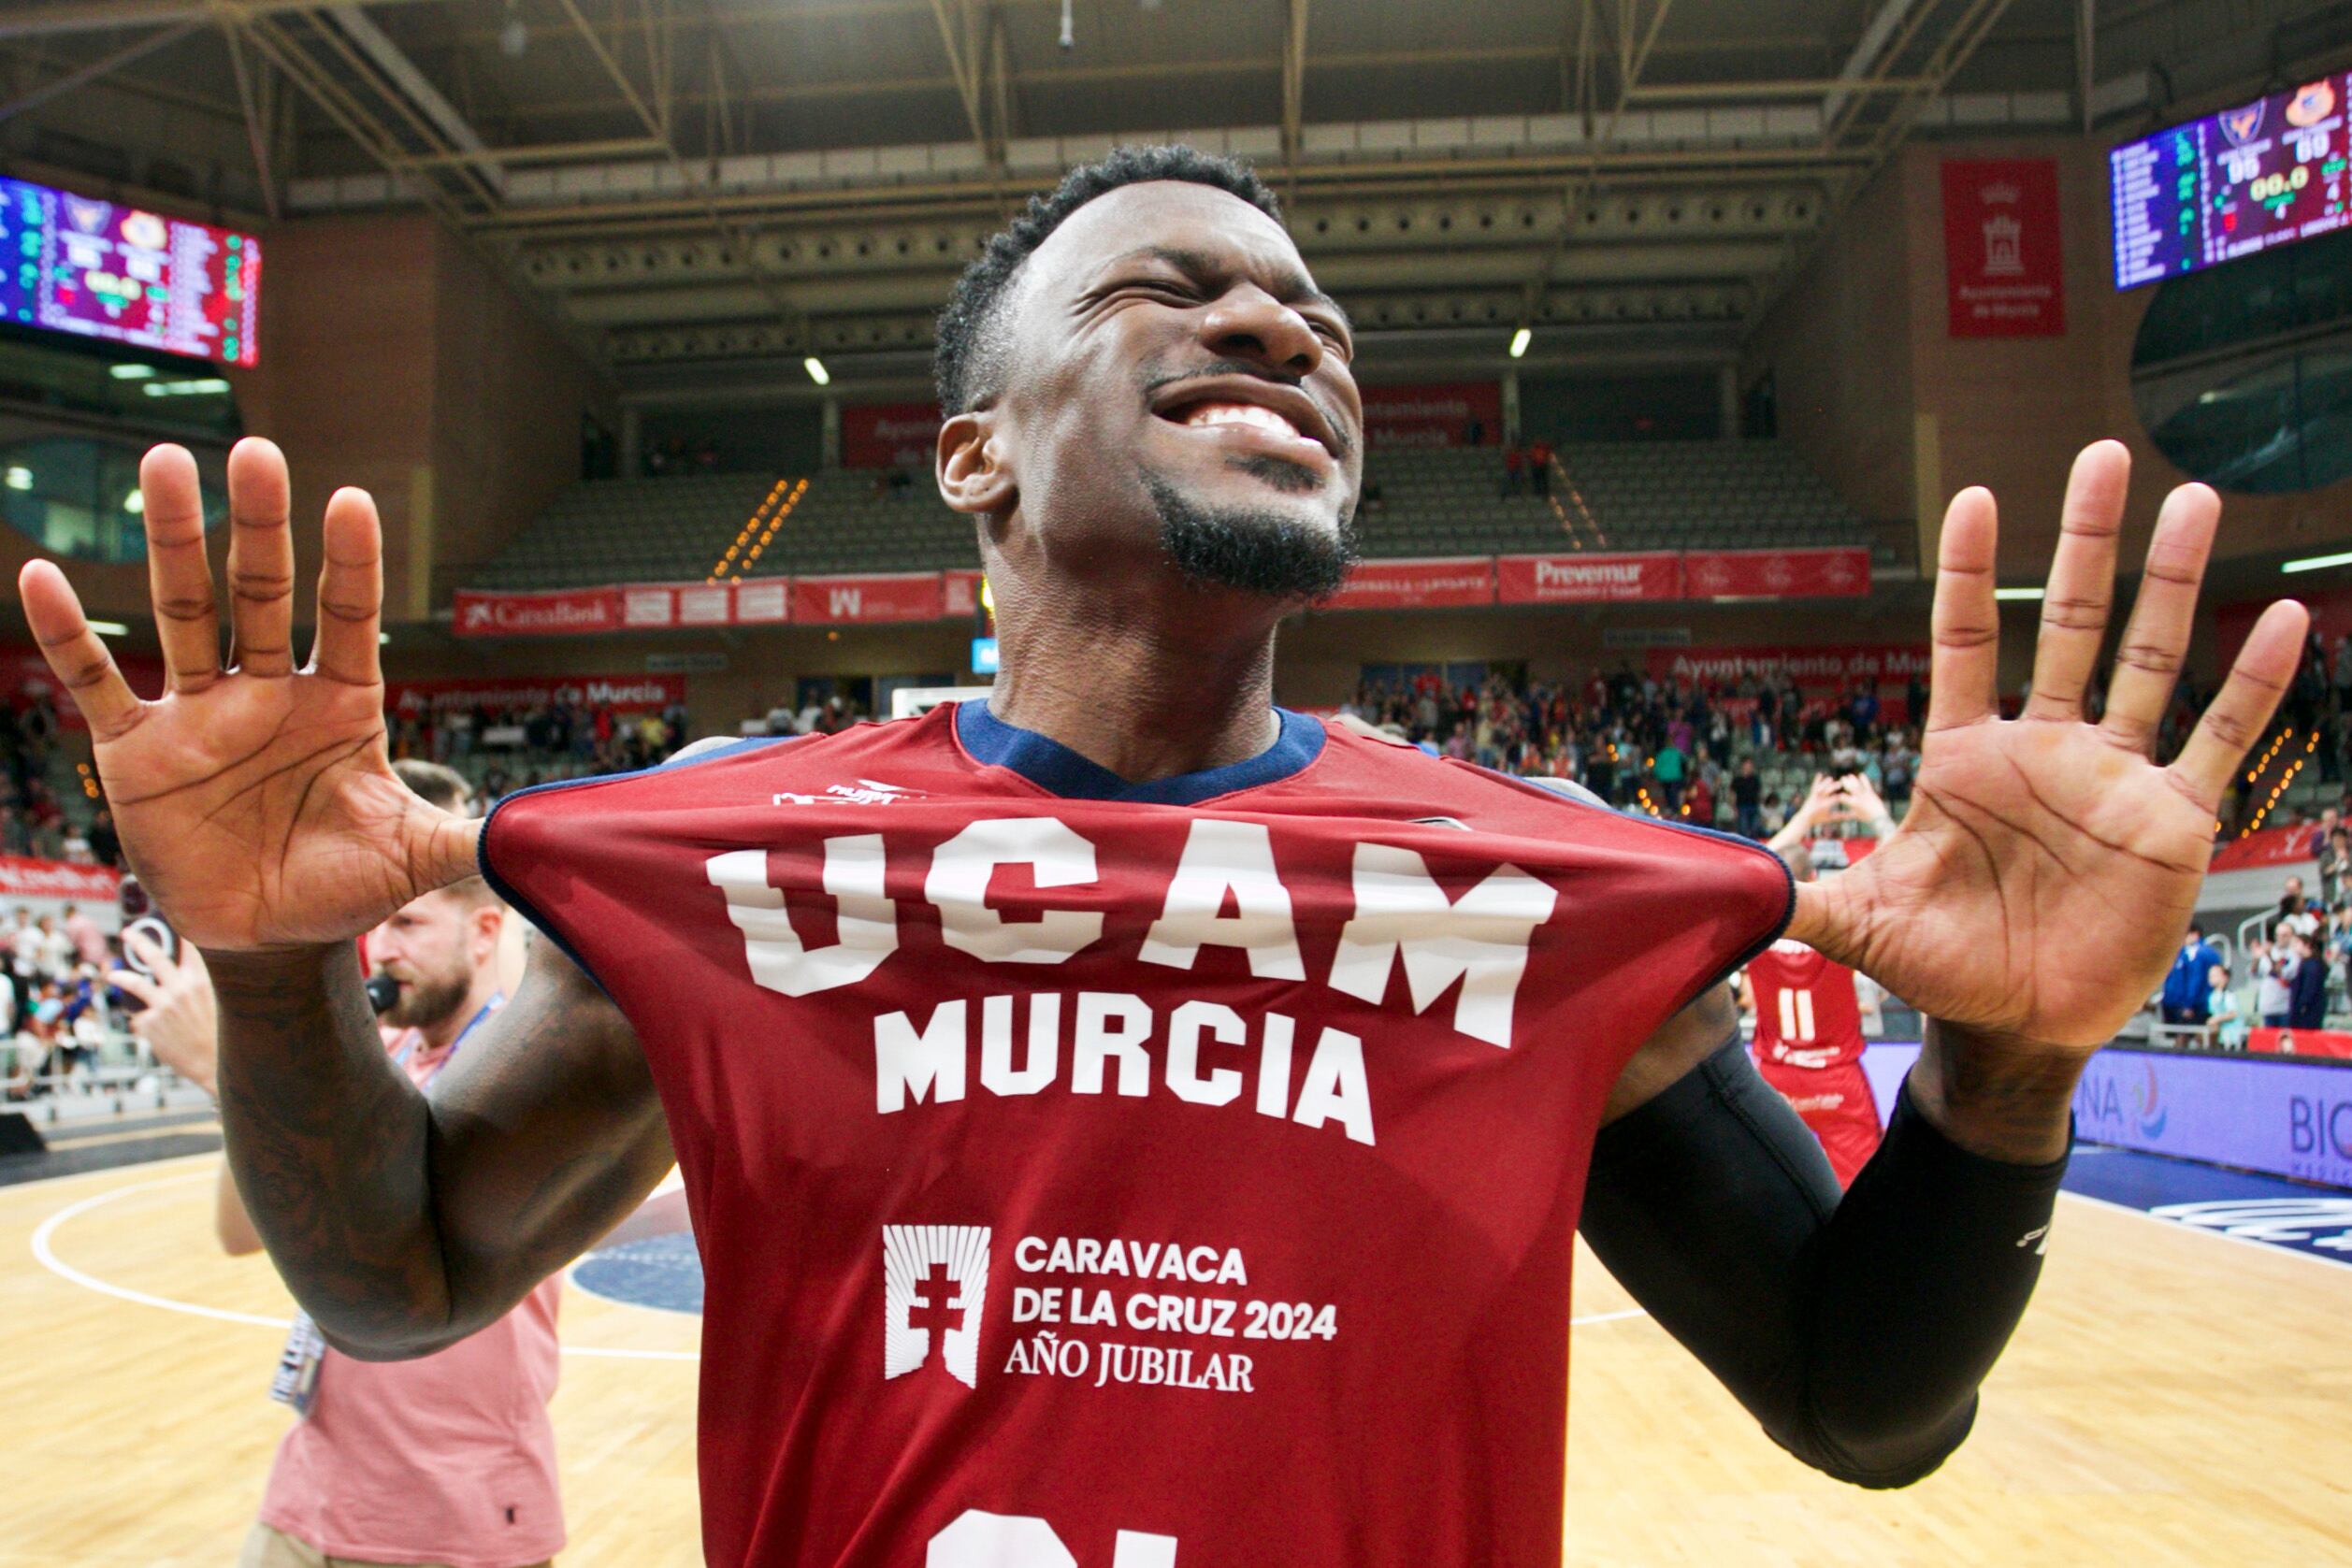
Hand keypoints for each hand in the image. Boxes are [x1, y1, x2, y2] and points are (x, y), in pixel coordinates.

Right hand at [15, 440, 477, 950]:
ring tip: (164, 462)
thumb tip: (545, 839)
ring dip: (174, 542)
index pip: (349, 617)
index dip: (351, 564)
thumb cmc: (345, 883)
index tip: (354, 501)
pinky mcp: (137, 750)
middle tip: (256, 450)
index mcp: (341, 703)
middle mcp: (270, 691)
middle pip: (264, 593)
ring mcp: (201, 712)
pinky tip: (42, 576)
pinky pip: (97, 682)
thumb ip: (467, 838)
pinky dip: (68, 633)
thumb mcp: (411, 858)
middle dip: (261, 525)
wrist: (268, 937)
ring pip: (185, 612)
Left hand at [108, 929, 216, 1094]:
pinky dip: (150, 1026)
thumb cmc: (223, 1038)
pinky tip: (163, 1037)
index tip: (174, 920)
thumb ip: (199, 991)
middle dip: (140, 942)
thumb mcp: (222, 1006)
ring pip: (136, 984)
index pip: (191, 948)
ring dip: (122, 976)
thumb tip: (176, 985)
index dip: (182, 934)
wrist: (216, 1066)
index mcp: (203, 981)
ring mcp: (163, 1005)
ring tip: (112, 973)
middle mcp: (181, 988)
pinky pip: (143, 1019)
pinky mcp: (149, 1023)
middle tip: (129, 933)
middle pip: (156, 957)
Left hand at [1790, 441, 2305, 1052]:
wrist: (2013, 1026)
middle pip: (2067, 621)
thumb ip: (1796, 891)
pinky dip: (2253, 679)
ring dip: (2171, 580)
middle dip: (2085, 540)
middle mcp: (2043, 749)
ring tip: (2195, 498)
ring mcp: (2110, 777)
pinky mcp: (2170, 820)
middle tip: (2104, 454)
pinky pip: (2219, 736)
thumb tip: (1721, 883)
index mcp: (1966, 757)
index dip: (1971, 575)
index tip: (1976, 497)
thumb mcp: (1860, 921)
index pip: (1966, 642)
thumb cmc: (1939, 966)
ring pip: (2147, 657)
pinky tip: (2283, 615)